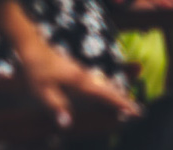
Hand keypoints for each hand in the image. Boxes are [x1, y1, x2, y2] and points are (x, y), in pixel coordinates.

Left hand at [18, 45, 135, 128]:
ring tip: (129, 103)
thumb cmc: (36, 71)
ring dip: (118, 94)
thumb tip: (67, 124)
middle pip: (110, 89)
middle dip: (124, 100)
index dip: (121, 104)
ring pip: (106, 84)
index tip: (136, 111)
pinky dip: (109, 89)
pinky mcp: (79, 72)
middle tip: (139, 111)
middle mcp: (86, 76)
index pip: (105, 94)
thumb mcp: (42, 91)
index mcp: (80, 82)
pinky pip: (99, 82)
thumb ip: (56, 106)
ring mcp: (83, 73)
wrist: (34, 49)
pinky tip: (109, 91)